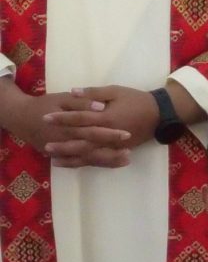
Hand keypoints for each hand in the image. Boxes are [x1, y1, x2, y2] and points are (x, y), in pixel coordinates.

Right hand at [1, 86, 131, 168]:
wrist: (21, 117)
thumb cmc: (45, 104)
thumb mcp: (62, 98)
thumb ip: (81, 102)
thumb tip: (100, 107)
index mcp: (68, 125)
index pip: (92, 130)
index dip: (110, 134)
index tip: (128, 135)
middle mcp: (65, 140)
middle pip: (92, 148)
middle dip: (111, 151)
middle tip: (130, 152)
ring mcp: (62, 150)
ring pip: (86, 158)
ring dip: (106, 160)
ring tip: (126, 160)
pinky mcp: (60, 155)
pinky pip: (79, 162)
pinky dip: (94, 163)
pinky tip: (110, 163)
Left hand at [44, 85, 157, 167]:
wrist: (159, 114)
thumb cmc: (137, 99)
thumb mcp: (116, 90)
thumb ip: (94, 92)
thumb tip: (72, 91)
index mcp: (107, 117)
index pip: (80, 118)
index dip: (62, 118)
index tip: (46, 117)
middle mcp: (107, 134)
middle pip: (80, 139)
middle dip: (61, 140)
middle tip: (44, 142)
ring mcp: (111, 145)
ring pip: (86, 153)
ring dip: (68, 155)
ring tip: (51, 155)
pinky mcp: (115, 151)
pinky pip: (95, 159)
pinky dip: (80, 162)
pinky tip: (67, 162)